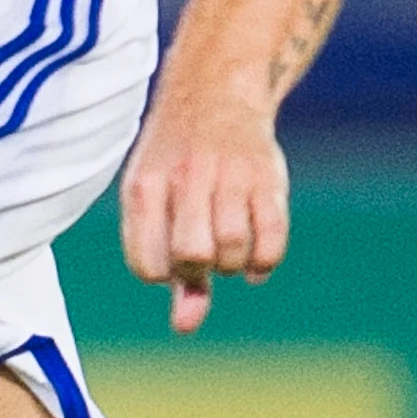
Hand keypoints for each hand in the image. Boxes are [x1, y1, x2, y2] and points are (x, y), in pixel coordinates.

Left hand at [117, 78, 290, 334]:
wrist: (214, 90)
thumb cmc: (174, 161)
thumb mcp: (152, 202)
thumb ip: (168, 265)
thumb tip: (185, 327)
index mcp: (144, 187)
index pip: (147, 266)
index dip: (162, 273)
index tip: (171, 255)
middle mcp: (185, 178)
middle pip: (191, 256)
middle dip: (197, 270)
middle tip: (202, 255)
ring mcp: (229, 176)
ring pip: (232, 249)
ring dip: (232, 265)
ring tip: (228, 248)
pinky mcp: (269, 177)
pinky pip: (272, 239)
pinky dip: (265, 260)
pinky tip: (255, 255)